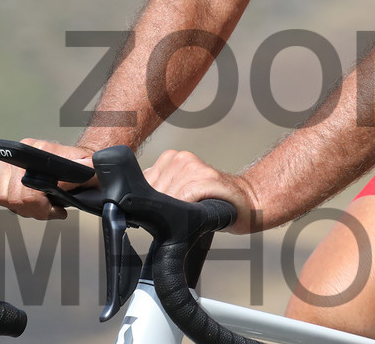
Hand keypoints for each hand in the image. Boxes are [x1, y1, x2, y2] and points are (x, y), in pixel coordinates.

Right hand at [0, 138, 94, 220]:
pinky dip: (6, 201)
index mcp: (42, 150)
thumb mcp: (89, 170)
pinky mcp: (2, 167)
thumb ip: (75, 178)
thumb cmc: (82, 165)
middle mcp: (23, 152)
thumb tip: (57, 186)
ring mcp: (11, 159)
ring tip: (38, 207)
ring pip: (2, 195)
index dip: (40, 205)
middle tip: (48, 211)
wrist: (76, 159)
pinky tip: (24, 201)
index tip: (54, 210)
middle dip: (32, 210)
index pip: (29, 188)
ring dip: (20, 208)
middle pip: (14, 195)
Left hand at [143, 149, 262, 233]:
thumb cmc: (210, 202)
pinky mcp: (208, 178)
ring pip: (167, 197)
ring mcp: (195, 165)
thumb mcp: (178, 193)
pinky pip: (184, 197)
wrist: (246, 201)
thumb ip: (158, 193)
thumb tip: (129, 207)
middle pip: (153, 192)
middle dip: (161, 210)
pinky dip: (186, 209)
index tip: (158, 214)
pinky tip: (197, 211)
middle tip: (180, 216)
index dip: (146, 204)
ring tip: (192, 213)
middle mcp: (181, 158)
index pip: (141, 184)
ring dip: (175, 212)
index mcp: (170, 158)